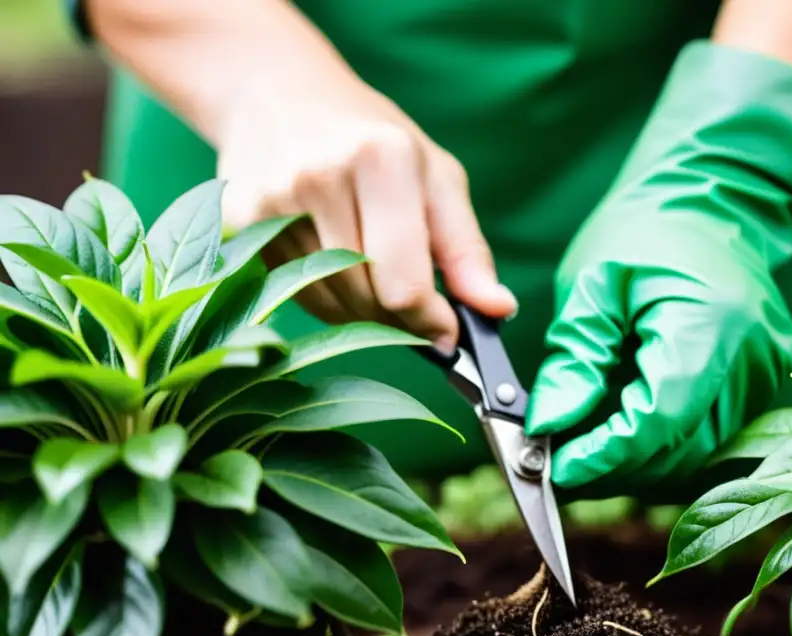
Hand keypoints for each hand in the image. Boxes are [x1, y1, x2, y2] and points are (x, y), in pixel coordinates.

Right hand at [218, 76, 515, 351]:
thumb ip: (467, 249)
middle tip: (415, 308)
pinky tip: (334, 264)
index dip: (431, 323)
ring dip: (363, 312)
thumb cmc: (370, 137)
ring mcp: (272, 201)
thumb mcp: (435, 176)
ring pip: (331, 305)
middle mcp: (320, 178)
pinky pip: (295, 295)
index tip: (447, 334)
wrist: (275, 92)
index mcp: (381, 160)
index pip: (405, 284)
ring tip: (374, 276)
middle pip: (367, 300)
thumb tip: (499, 310)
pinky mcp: (238, 221)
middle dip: (400, 319)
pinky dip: (326, 297)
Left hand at [525, 42, 791, 496]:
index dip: (602, 454)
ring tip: (581, 443)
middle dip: (610, 467)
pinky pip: (704, 438)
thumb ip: (575, 360)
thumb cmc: (648, 230)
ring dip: (633, 462)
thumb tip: (548, 426)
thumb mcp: (593, 286)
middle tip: (555, 459)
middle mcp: (750, 361)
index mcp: (709, 324)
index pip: (656, 420)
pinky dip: (658, 445)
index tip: (553, 464)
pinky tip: (620, 428)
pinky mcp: (758, 386)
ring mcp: (762, 377)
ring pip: (691, 456)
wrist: (713, 198)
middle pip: (676, 450)